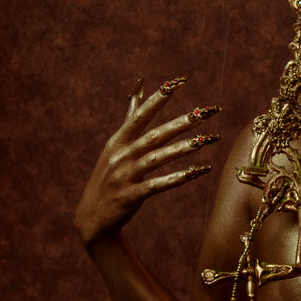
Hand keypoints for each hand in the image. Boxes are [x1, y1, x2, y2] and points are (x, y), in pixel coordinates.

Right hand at [74, 76, 220, 248]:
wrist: (92, 217)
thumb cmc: (108, 179)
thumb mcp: (114, 149)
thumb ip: (129, 121)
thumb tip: (137, 92)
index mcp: (117, 142)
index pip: (140, 116)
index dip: (157, 99)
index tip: (177, 83)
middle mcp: (120, 156)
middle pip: (155, 135)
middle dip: (182, 122)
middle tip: (204, 112)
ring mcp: (125, 176)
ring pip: (159, 158)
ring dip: (185, 148)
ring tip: (208, 139)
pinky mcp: (131, 196)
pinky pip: (159, 185)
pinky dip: (180, 177)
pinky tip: (200, 170)